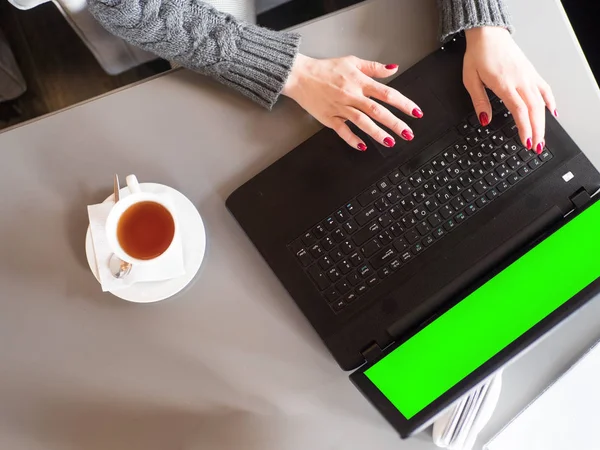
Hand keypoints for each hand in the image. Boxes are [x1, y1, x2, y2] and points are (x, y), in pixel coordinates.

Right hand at [282, 54, 422, 150]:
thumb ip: (374, 67)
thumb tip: (393, 68)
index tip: (416, 113)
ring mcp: (340, 108)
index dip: (403, 103)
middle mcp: (352, 96)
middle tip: (408, 133)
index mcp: (359, 82)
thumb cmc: (325, 69)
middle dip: (394, 123)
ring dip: (377, 133)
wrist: (300, 76)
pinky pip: (342, 130)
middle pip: (377, 111)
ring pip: (362, 122)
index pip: (386, 93)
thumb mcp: (352, 61)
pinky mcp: (328, 118)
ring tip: (390, 142)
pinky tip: (362, 146)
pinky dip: (352, 139)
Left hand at [463, 27, 556, 153]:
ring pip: (541, 102)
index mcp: (504, 84)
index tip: (525, 141)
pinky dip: (551, 101)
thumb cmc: (478, 55)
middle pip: (533, 110)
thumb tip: (484, 120)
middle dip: (536, 130)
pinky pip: (545, 88)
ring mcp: (528, 76)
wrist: (488, 34)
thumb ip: (479, 101)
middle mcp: (520, 80)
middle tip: (536, 147)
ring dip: (544, 122)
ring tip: (542, 138)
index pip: (519, 110)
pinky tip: (553, 112)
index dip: (524, 128)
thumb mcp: (470, 80)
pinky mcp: (531, 72)